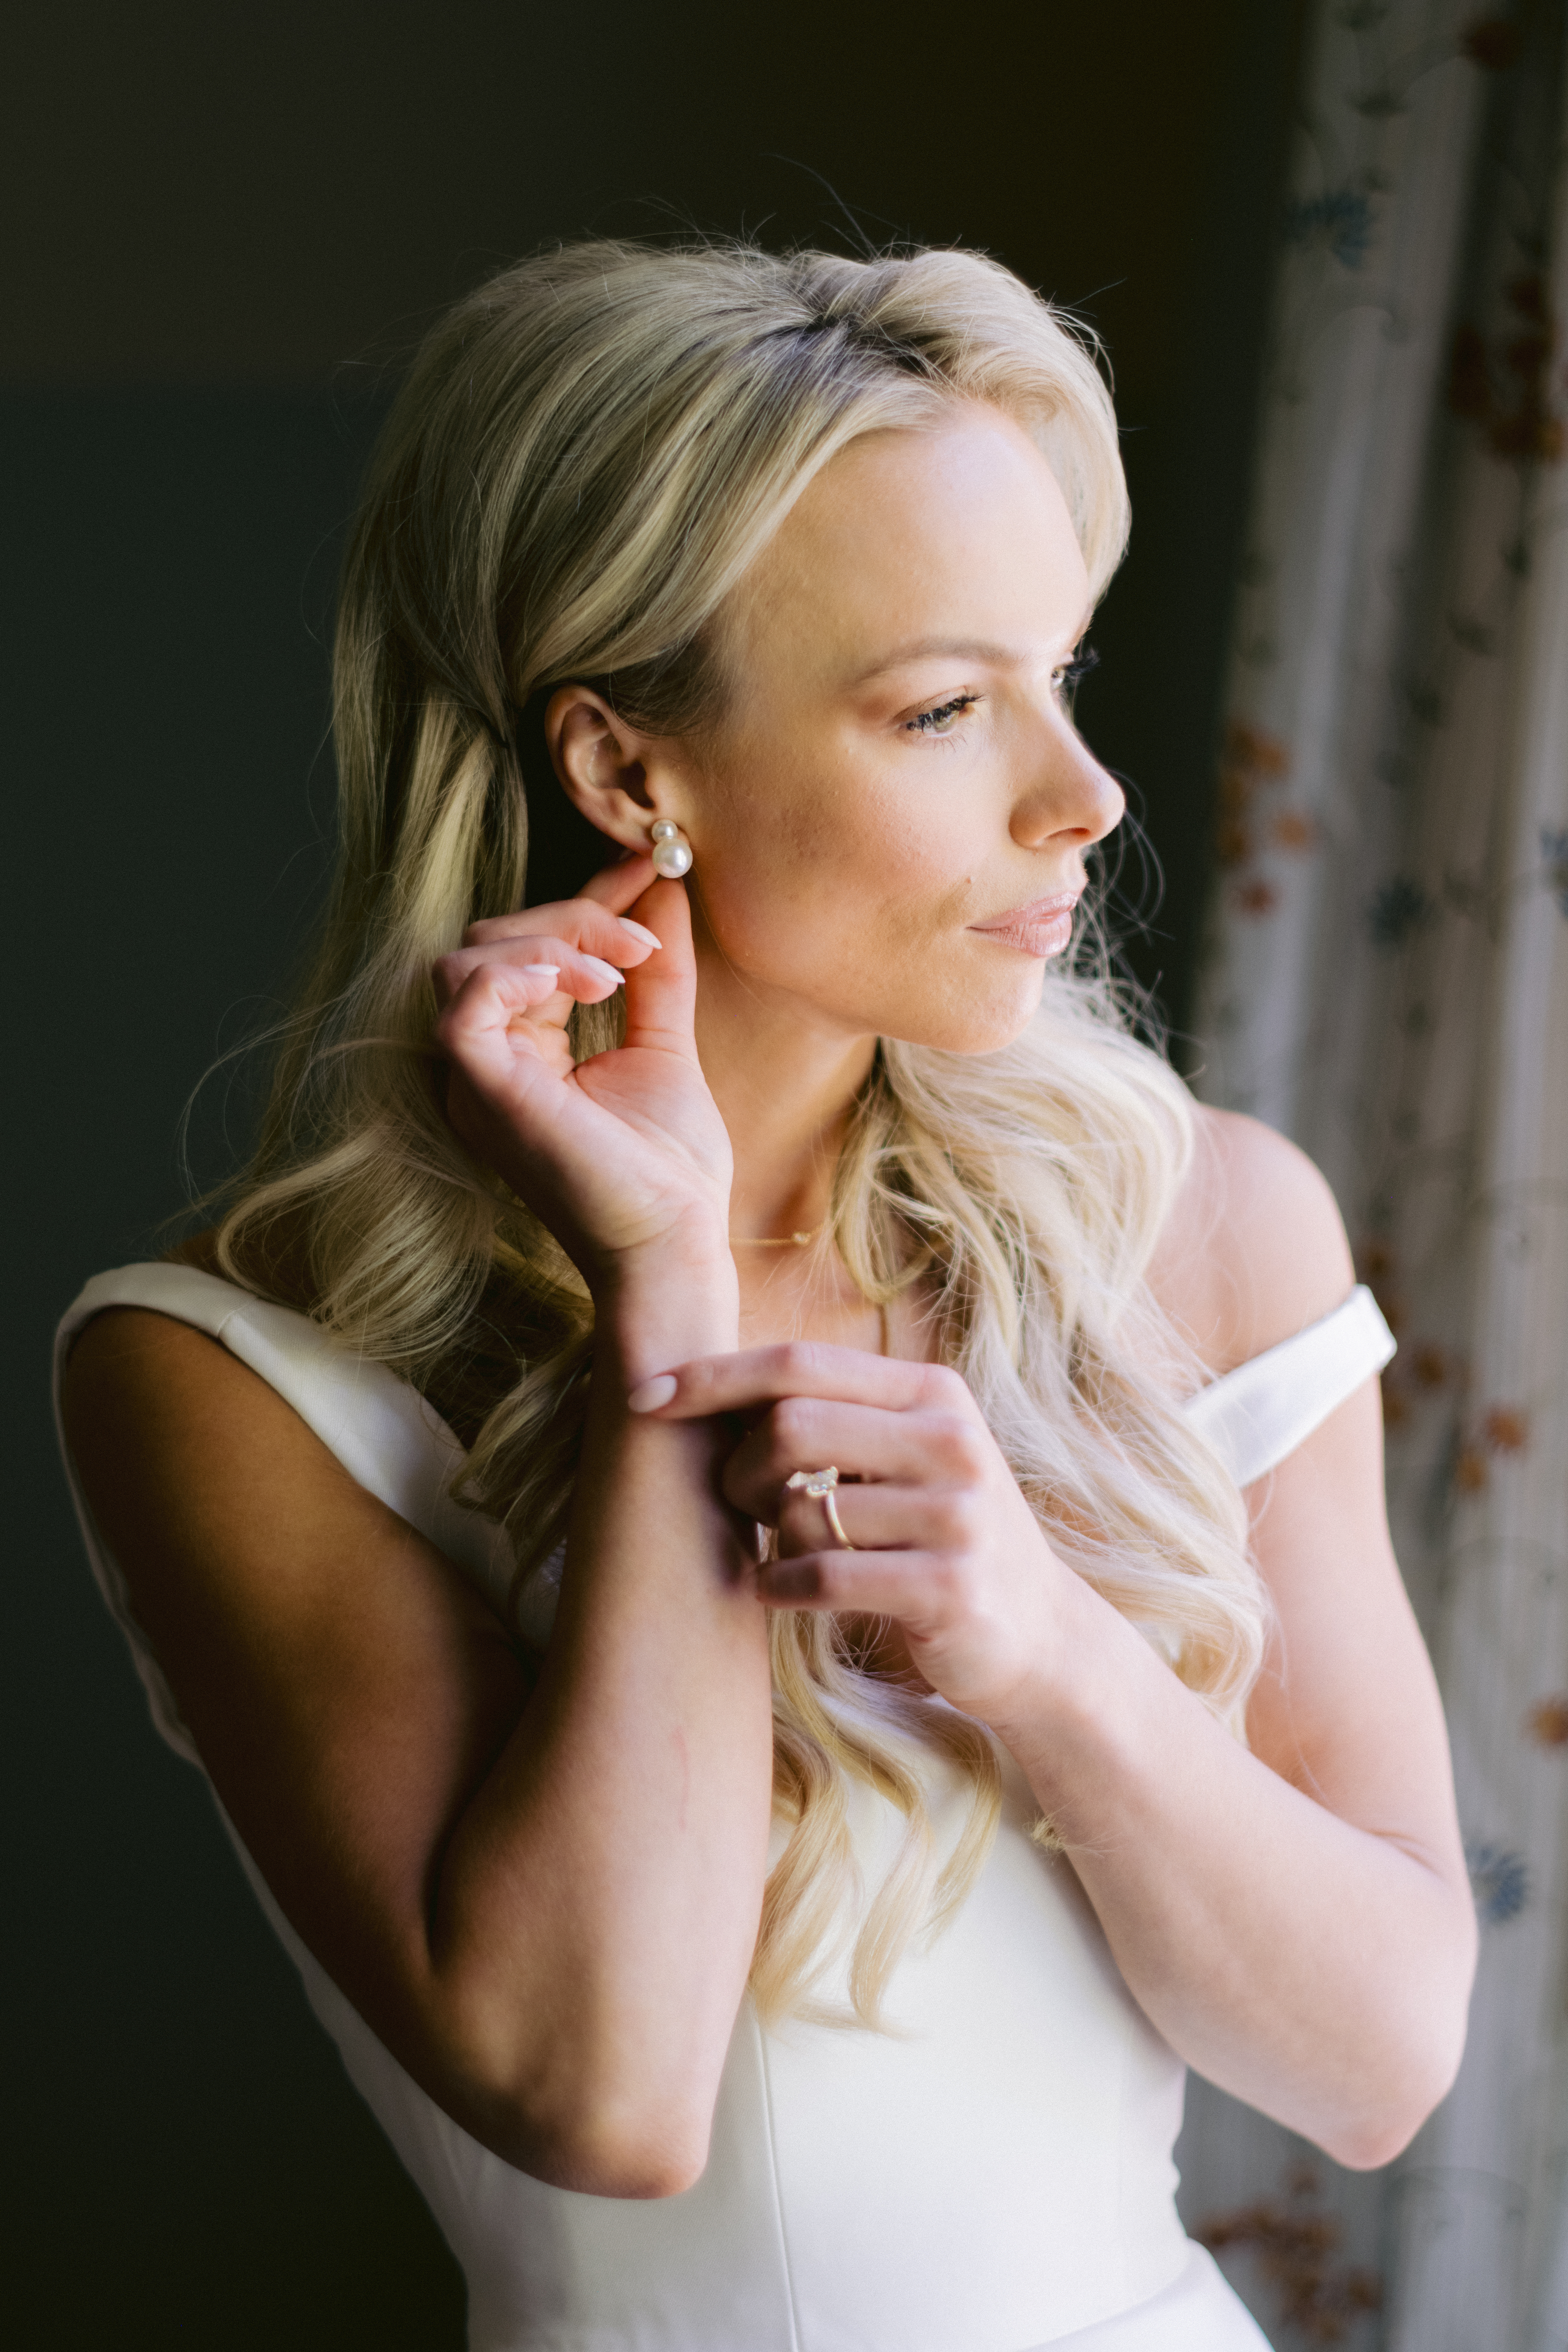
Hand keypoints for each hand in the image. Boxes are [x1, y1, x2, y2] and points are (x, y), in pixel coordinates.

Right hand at [433, 854, 733, 1283]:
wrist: (675, 1242)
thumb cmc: (668, 1171)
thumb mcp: (665, 1045)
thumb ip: (658, 973)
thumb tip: (664, 891)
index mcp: (522, 1052)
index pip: (532, 947)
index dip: (586, 899)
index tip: (646, 867)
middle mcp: (487, 1061)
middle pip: (493, 940)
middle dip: (573, 917)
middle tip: (641, 944)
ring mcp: (477, 1078)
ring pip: (472, 956)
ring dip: (551, 941)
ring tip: (615, 977)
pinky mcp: (481, 1090)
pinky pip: (462, 1001)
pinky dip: (515, 972)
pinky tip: (578, 984)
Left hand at [628, 1344, 1071, 1723]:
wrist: (1036, 1633)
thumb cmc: (935, 1534)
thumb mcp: (902, 1454)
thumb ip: (832, 1414)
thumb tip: (709, 1384)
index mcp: (932, 1392)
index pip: (798, 1362)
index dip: (712, 1376)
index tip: (645, 1395)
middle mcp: (951, 1441)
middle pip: (791, 1424)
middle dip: (738, 1466)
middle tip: (739, 1501)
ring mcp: (957, 1515)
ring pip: (802, 1509)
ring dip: (768, 1536)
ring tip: (784, 1550)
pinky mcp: (950, 1588)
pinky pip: (824, 1575)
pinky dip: (779, 1586)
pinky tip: (777, 1590)